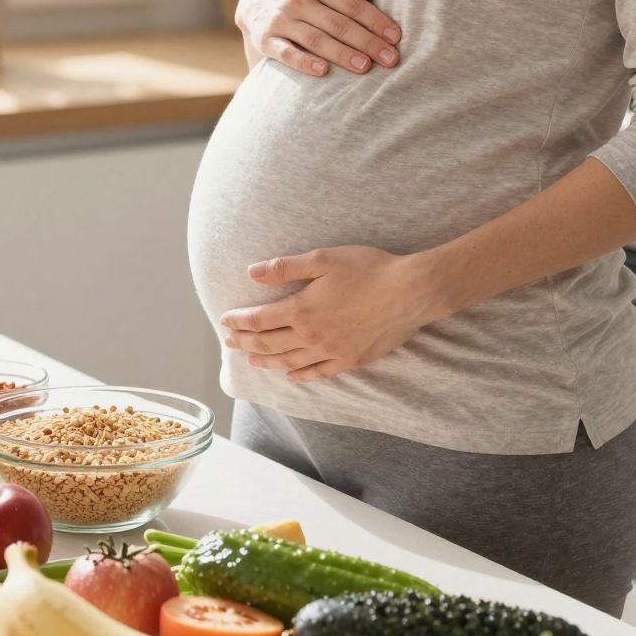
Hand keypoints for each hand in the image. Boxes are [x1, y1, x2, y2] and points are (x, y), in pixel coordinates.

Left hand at [221, 245, 440, 381]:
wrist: (410, 292)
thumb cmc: (368, 269)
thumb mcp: (323, 259)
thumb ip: (285, 268)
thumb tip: (251, 272)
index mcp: (301, 310)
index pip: (259, 320)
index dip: (239, 321)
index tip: (225, 321)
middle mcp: (311, 336)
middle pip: (268, 345)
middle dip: (245, 343)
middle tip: (229, 343)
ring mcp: (331, 352)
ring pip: (289, 362)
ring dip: (267, 362)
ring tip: (252, 361)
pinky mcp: (351, 360)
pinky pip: (318, 373)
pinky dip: (300, 376)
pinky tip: (291, 376)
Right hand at [235, 0, 401, 77]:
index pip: (352, 4)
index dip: (375, 21)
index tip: (395, 37)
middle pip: (338, 23)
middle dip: (366, 42)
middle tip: (390, 59)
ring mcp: (281, 20)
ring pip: (316, 39)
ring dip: (342, 54)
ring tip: (365, 67)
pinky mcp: (265, 39)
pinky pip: (286, 53)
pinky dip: (304, 62)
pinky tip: (323, 71)